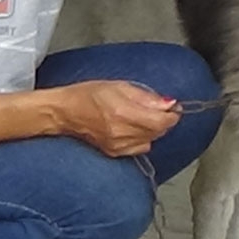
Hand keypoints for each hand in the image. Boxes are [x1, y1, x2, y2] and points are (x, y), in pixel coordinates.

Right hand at [57, 81, 180, 156]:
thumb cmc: (88, 95)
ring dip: (152, 129)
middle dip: (163, 120)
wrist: (64, 113)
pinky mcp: (114, 153)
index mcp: (123, 113)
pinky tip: (131, 128)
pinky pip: (140, 147)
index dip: (172, 114)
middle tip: (157, 108)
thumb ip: (146, 97)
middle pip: (159, 132)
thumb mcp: (120, 86)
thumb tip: (168, 103)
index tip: (173, 107)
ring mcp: (118, 145)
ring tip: (140, 117)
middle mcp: (121, 132)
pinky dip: (142, 138)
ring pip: (151, 140)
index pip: (161, 121)